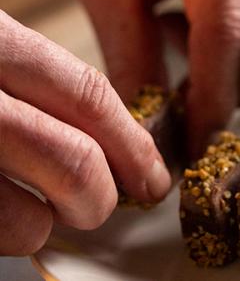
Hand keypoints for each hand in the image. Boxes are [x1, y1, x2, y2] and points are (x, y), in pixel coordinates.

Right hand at [0, 11, 170, 255]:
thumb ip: (31, 74)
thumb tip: (101, 126)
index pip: (87, 94)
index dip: (132, 142)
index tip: (154, 174)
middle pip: (75, 162)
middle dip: (104, 195)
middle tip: (103, 202)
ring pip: (30, 220)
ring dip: (51, 224)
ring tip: (43, 212)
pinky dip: (13, 234)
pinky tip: (7, 213)